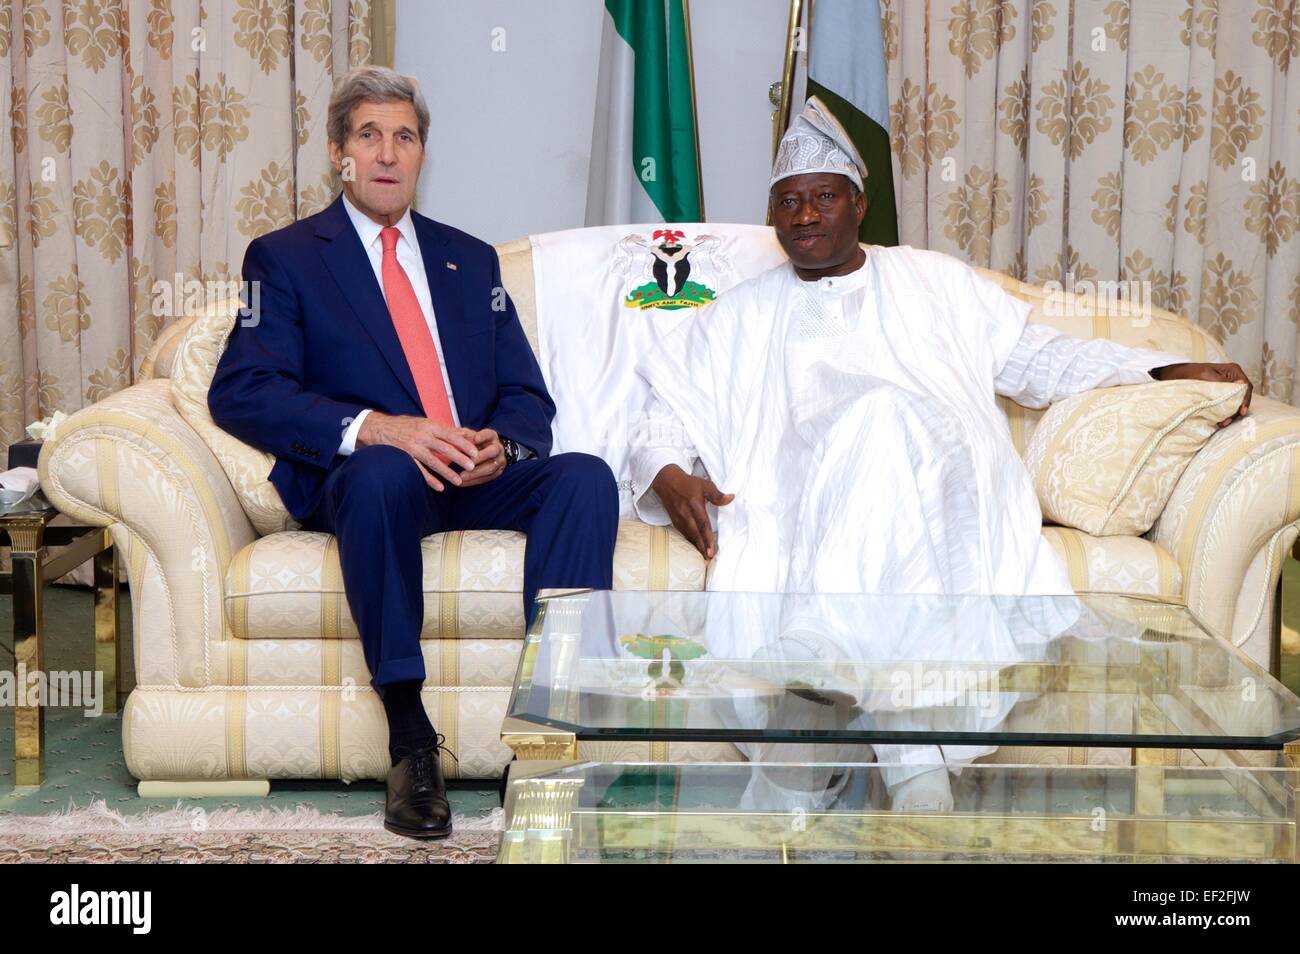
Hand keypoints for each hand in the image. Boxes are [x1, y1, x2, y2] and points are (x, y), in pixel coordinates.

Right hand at [356, 412, 478, 490]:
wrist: (380, 428)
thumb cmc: (407, 426)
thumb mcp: (426, 423)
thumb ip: (445, 430)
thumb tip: (466, 433)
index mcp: (430, 426)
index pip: (451, 436)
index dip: (464, 444)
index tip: (476, 452)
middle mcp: (422, 436)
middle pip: (445, 448)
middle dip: (460, 458)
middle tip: (472, 467)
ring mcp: (413, 447)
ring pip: (433, 461)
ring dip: (447, 472)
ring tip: (459, 481)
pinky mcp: (404, 457)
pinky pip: (419, 470)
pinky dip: (430, 479)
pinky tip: (440, 487)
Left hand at [458, 428, 507, 487]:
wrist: (486, 453)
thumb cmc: (474, 443)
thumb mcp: (470, 436)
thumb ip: (463, 436)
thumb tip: (454, 436)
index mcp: (492, 436)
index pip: (489, 434)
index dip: (483, 436)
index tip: (475, 439)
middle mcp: (498, 448)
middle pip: (492, 452)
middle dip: (479, 458)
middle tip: (466, 463)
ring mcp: (500, 461)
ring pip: (490, 468)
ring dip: (475, 473)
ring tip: (461, 476)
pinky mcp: (497, 473)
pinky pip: (487, 478)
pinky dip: (474, 481)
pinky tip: (462, 483)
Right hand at [651, 464, 733, 559]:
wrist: (667, 482)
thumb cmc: (688, 483)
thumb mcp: (705, 485)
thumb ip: (717, 495)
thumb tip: (731, 498)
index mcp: (694, 505)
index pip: (703, 524)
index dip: (708, 538)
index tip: (712, 550)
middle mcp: (685, 514)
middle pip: (695, 534)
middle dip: (702, 547)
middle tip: (709, 557)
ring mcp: (679, 518)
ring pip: (689, 535)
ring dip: (697, 546)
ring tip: (704, 556)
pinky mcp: (675, 521)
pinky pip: (684, 533)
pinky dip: (690, 541)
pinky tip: (696, 547)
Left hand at [1152, 362, 1252, 425]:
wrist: (1179, 375)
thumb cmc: (1191, 372)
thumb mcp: (1206, 375)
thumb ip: (1223, 381)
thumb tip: (1242, 384)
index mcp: (1233, 370)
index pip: (1246, 386)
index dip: (1245, 399)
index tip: (1241, 411)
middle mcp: (1234, 377)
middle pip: (1243, 396)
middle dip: (1237, 409)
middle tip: (1228, 420)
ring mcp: (1229, 386)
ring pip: (1236, 402)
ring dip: (1231, 413)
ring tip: (1223, 422)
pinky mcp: (1222, 393)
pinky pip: (1228, 403)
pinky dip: (1225, 412)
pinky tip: (1220, 419)